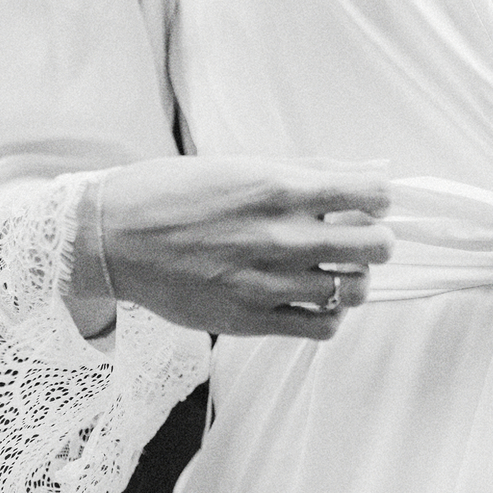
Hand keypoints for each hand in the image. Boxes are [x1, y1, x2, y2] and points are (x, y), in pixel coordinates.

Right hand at [70, 157, 393, 339]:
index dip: (380, 199)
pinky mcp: (251, 320)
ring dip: (353, 278)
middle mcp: (279, 236)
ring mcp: (267, 282)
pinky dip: (330, 315)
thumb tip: (366, 170)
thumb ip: (307, 170)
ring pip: (352, 290)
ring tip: (334, 271)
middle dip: (378, 242)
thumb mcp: (240, 165)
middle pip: (375, 247)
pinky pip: (321, 327)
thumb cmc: (173, 194)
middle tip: (363, 240)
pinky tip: (315, 300)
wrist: (112, 238)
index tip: (369, 203)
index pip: (371, 194)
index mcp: (277, 188)